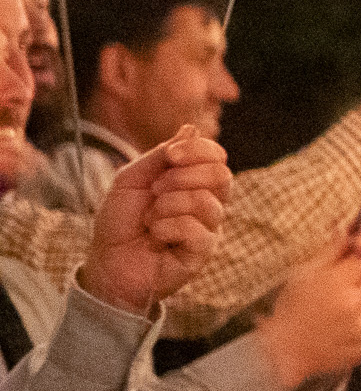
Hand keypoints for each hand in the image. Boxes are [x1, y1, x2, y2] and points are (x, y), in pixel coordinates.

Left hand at [80, 128, 231, 313]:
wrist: (107, 261)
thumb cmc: (120, 222)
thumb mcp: (133, 179)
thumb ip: (161, 155)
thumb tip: (192, 128)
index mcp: (193, 183)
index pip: (216, 157)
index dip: (198, 150)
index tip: (171, 156)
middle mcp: (207, 204)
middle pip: (222, 176)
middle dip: (183, 177)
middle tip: (156, 190)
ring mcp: (208, 229)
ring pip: (206, 203)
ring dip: (168, 206)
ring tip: (151, 219)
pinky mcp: (204, 252)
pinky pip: (198, 230)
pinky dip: (168, 228)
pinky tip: (157, 236)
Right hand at [255, 232, 360, 387]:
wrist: (283, 349)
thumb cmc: (291, 307)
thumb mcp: (305, 273)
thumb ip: (331, 252)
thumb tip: (349, 230)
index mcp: (335, 281)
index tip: (357, 266)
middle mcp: (352, 303)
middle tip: (351, 288)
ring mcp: (360, 327)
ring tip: (343, 311)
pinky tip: (341, 329)